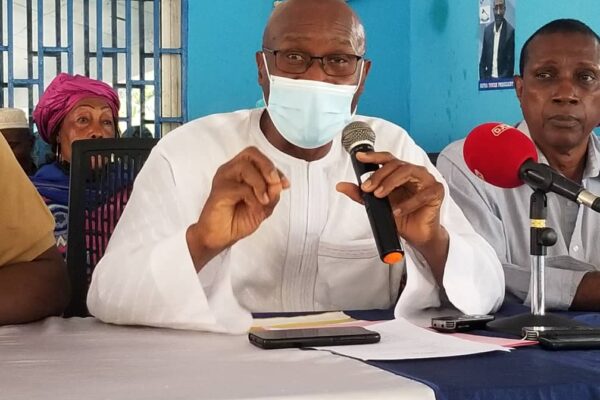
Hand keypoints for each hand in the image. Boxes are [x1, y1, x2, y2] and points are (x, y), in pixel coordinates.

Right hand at [187, 147, 288, 269]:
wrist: (220, 237)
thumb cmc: (238, 220)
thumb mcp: (264, 206)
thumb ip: (272, 193)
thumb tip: (280, 182)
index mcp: (240, 171)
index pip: (258, 157)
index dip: (274, 168)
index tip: (285, 184)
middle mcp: (230, 171)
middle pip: (251, 153)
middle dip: (267, 166)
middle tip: (275, 183)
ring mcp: (223, 179)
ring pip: (245, 167)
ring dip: (260, 184)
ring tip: (263, 200)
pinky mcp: (219, 191)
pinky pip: (241, 188)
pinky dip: (253, 198)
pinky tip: (254, 207)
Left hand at [337, 151, 448, 282]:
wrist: (417, 235)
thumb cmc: (402, 217)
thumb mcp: (377, 205)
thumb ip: (361, 195)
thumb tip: (341, 186)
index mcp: (400, 172)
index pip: (387, 158)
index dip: (374, 156)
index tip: (359, 158)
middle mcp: (414, 172)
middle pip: (395, 164)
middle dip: (378, 175)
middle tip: (367, 188)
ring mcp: (426, 180)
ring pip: (407, 172)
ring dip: (390, 183)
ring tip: (379, 195)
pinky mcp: (436, 192)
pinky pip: (422, 194)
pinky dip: (407, 203)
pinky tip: (397, 211)